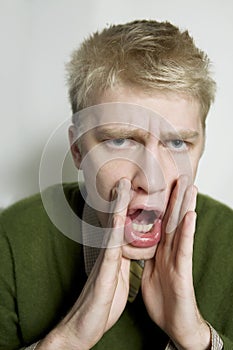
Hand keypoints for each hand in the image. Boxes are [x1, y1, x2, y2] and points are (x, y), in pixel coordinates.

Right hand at [38, 178, 130, 349]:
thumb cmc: (102, 301)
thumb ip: (121, 257)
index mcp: (115, 254)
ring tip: (121, 185)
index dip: (127, 206)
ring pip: (113, 228)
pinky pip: (111, 249)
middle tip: (126, 175)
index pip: (122, 225)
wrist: (84, 326)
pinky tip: (117, 218)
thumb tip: (127, 243)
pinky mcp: (104, 274)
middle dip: (121, 198)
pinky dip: (114, 231)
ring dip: (118, 206)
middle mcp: (108, 253)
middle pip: (116, 220)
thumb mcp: (117, 275)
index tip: (132, 187)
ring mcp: (104, 261)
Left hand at [141, 175, 210, 349]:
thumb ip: (148, 255)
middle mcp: (171, 252)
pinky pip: (184, 249)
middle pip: (173, 219)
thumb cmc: (164, 299)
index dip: (162, 203)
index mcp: (161, 251)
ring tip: (190, 186)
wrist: (175, 325)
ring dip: (185, 206)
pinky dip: (186, 232)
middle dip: (177, 197)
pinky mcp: (183, 273)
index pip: (162, 222)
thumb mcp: (151, 272)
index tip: (162, 184)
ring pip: (181, 228)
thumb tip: (141, 242)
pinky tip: (189, 215)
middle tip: (181, 175)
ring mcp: (178, 261)